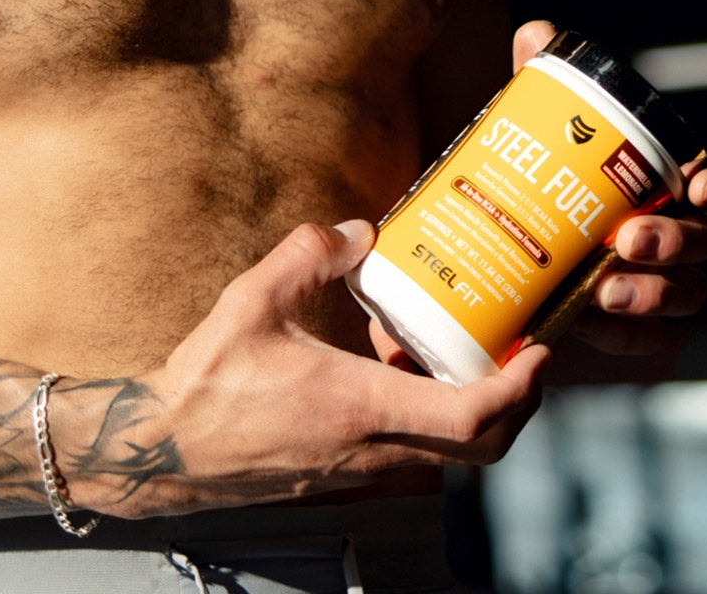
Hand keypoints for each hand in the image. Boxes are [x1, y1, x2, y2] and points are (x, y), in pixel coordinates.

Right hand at [120, 219, 548, 517]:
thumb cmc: (205, 385)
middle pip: (482, 447)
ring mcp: (363, 471)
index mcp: (361, 408)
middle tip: (523, 356)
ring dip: (469, 407)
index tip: (541, 353)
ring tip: (446, 348)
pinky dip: (431, 416)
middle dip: (518, 404)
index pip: (472, 416)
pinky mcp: (349, 476)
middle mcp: (373, 449)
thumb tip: (359, 230)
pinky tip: (398, 370)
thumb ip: (307, 254)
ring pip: (450, 452)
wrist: (165, 452)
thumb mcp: (251, 301)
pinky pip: (415, 451)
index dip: (522, 388)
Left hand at [513, 18, 706, 359]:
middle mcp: (674, 234)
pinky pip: (654, 340)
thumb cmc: (540, 180)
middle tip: (629, 238)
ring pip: (688, 293)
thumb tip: (535, 33)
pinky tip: (595, 326)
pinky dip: (631, 335)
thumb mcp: (536, 131)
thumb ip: (539, 82)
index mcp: (664, 184)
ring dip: (654, 292)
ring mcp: (656, 283)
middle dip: (674, 242)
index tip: (700, 187)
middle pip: (704, 242)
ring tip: (605, 289)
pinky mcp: (630, 327)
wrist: (501, 251)